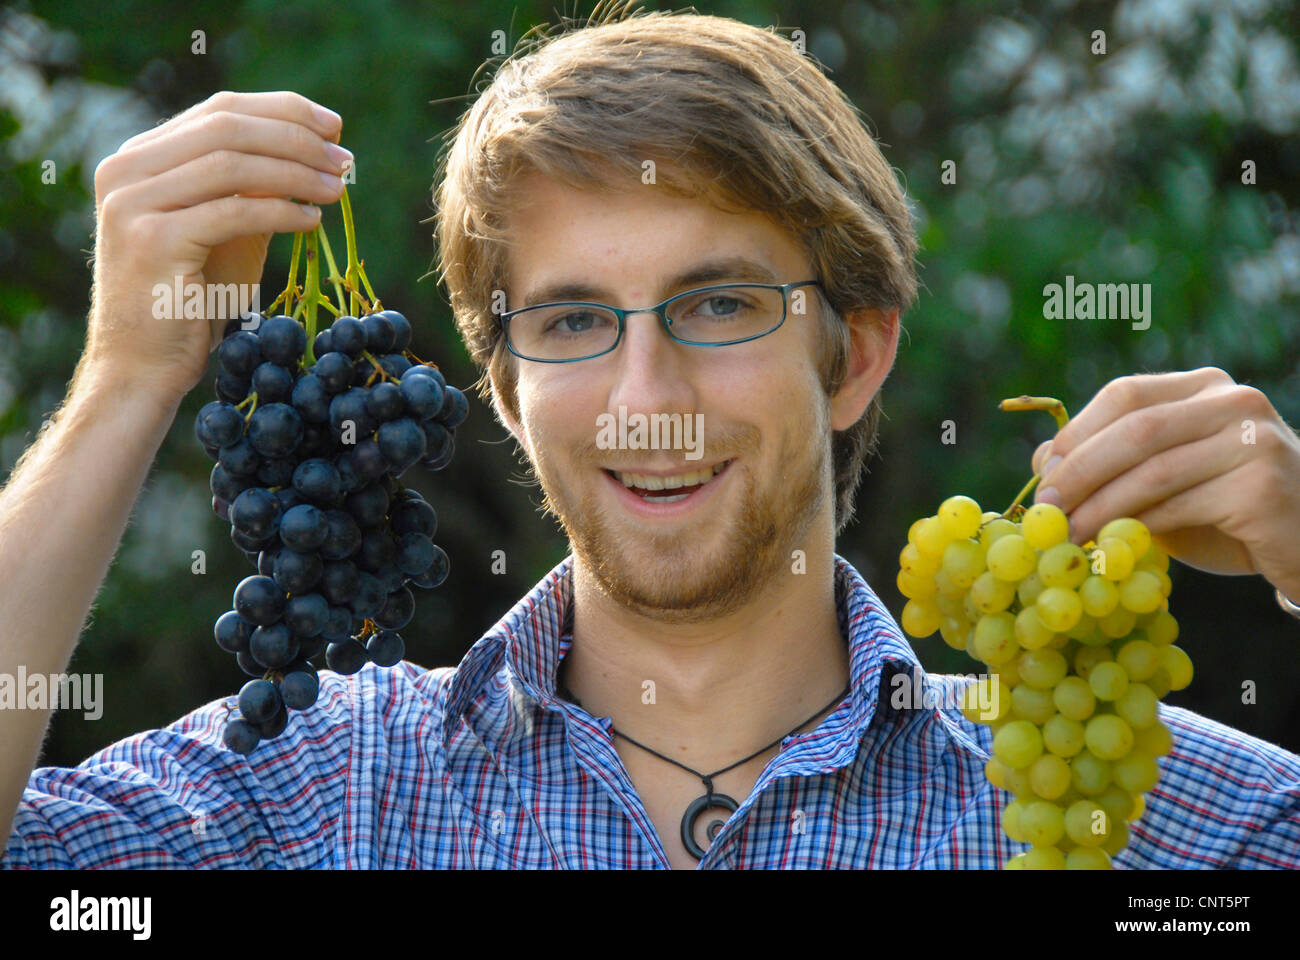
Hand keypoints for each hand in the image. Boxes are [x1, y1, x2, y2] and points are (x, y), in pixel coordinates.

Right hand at [87, 90, 351, 402]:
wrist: (144, 366)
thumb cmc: (192, 302)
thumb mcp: (226, 231)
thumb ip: (254, 188)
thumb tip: (317, 150)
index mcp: (138, 158)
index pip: (220, 110)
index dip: (284, 110)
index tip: (336, 127)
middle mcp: (125, 170)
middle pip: (227, 128)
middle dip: (298, 139)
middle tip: (346, 160)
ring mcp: (133, 203)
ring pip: (232, 165)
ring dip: (297, 173)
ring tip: (338, 190)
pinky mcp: (153, 240)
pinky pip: (233, 212)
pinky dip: (280, 211)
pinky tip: (312, 221)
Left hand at [1030, 367, 1299, 601]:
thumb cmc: (1224, 511)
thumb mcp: (1161, 481)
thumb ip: (1111, 464)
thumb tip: (1044, 460)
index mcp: (1203, 387)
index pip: (1125, 394)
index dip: (1077, 433)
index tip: (1046, 474)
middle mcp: (1233, 401)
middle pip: (1135, 429)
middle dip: (1080, 472)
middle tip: (1046, 509)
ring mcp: (1253, 439)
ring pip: (1153, 471)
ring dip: (1100, 508)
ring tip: (1068, 536)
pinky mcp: (1262, 484)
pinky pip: (1180, 506)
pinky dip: (1137, 528)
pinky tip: (1113, 546)